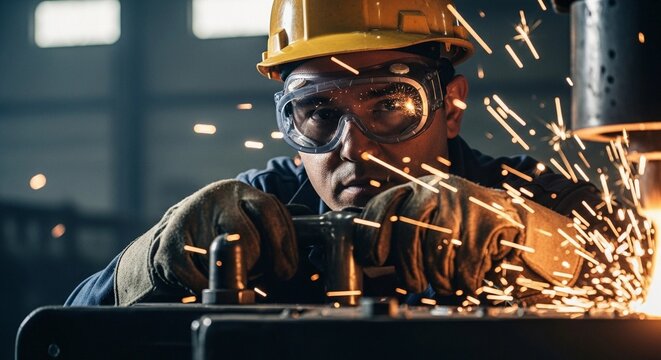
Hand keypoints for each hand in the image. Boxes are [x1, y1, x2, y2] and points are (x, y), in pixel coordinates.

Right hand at [115, 180, 296, 304]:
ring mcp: (190, 219)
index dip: (282, 243)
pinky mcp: (170, 244)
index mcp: (239, 191)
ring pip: (221, 258)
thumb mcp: (249, 214)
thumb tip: (305, 233)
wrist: (174, 232)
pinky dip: (208, 286)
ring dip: (231, 276)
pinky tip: (211, 281)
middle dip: (256, 263)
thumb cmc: (223, 226)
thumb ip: (275, 222)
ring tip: (231, 274)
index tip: (286, 271)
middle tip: (259, 277)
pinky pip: (197, 276)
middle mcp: (215, 199)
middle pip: (245, 235)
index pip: (269, 210)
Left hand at [354, 174, 581, 299]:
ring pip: (438, 246)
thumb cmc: (460, 229)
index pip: (385, 205)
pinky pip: (468, 258)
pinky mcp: (491, 218)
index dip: (373, 234)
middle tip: (414, 285)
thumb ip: (402, 234)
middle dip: (408, 265)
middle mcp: (438, 188)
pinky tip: (466, 282)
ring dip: (438, 275)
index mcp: (417, 188)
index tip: (371, 259)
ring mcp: (465, 200)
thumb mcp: (428, 223)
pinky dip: (465, 279)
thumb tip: (370, 259)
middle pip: (409, 228)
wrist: (510, 220)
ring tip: (443, 284)